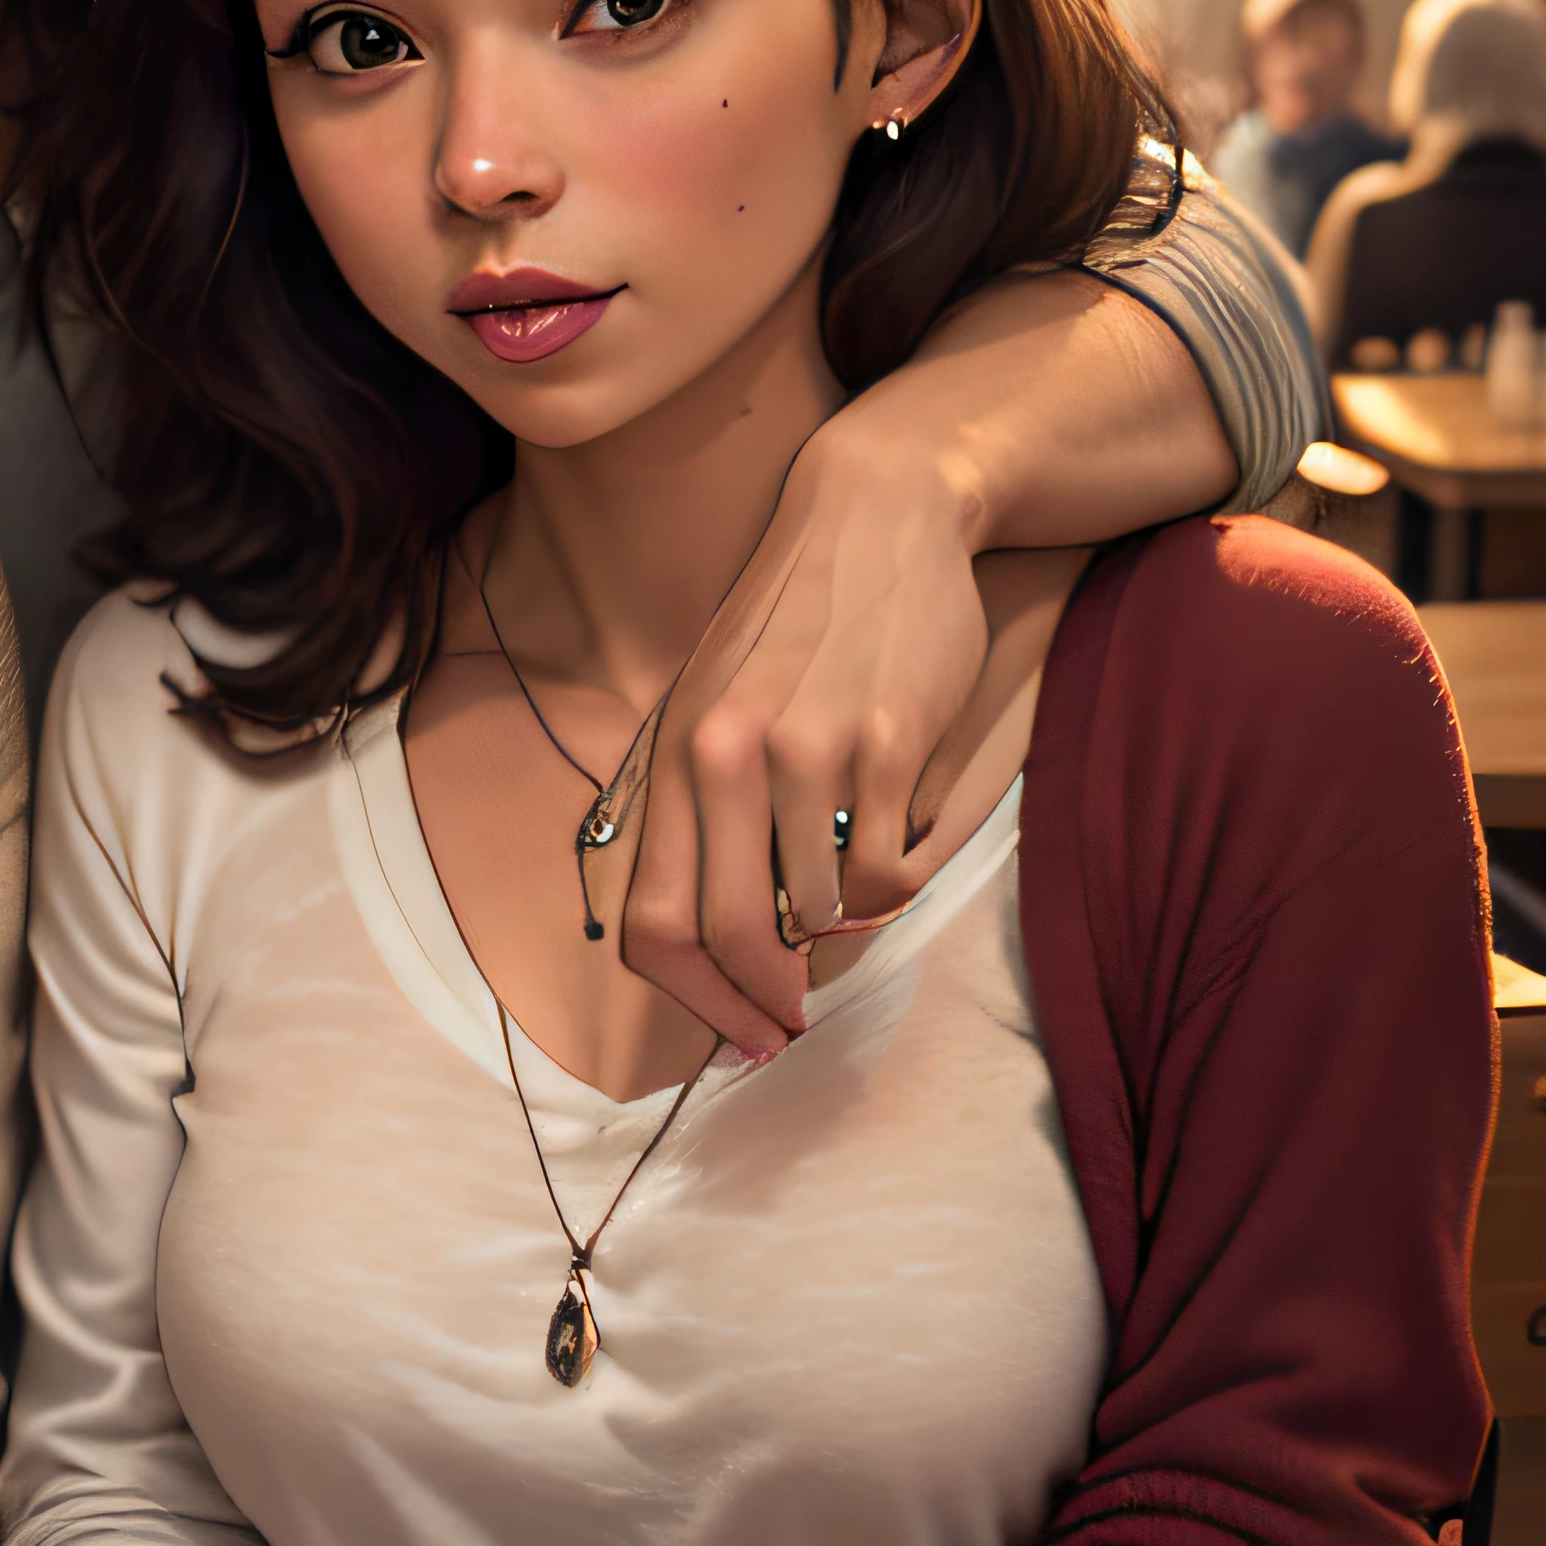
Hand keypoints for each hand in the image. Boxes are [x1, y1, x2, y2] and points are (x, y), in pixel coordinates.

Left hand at [624, 427, 984, 1056]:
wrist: (878, 514)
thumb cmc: (796, 623)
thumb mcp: (711, 701)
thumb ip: (697, 803)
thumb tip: (701, 931)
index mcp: (672, 754)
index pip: (650, 921)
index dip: (690, 998)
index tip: (733, 1032)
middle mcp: (724, 757)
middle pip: (727, 935)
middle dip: (760, 1001)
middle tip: (788, 1023)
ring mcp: (807, 750)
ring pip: (818, 913)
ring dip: (838, 929)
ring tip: (850, 895)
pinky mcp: (890, 743)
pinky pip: (888, 871)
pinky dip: (894, 885)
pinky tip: (895, 843)